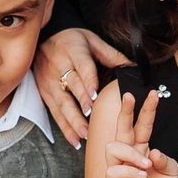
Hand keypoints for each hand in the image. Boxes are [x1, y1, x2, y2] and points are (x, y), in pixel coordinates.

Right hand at [37, 26, 124, 146]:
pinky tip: (74, 140)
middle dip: (81, 104)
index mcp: (73, 50)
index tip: (95, 96)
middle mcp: (58, 65)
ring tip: (84, 134)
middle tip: (91, 118)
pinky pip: (54, 112)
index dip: (88, 81)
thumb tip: (134, 68)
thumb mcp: (93, 41)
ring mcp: (49, 80)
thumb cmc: (73, 40)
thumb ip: (112, 55)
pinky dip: (64, 127)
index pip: (82, 67)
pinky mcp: (44, 92)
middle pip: (71, 86)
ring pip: (61, 103)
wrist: (45, 36)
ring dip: (72, 120)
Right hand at [100, 89, 177, 177]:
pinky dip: (130, 170)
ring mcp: (117, 167)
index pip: (142, 125)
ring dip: (132, 153)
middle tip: (129, 96)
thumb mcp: (172, 174)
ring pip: (113, 146)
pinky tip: (141, 176)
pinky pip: (115, 170)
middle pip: (121, 128)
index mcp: (142, 149)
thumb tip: (153, 151)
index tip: (154, 94)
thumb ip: (166, 160)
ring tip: (146, 165)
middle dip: (125, 111)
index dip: (147, 110)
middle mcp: (128, 155)